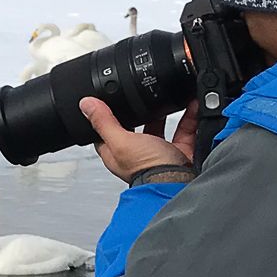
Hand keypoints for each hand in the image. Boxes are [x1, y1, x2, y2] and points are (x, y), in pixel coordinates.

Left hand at [80, 98, 200, 182]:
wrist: (179, 182)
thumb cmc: (147, 169)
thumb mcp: (121, 141)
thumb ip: (104, 122)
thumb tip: (86, 104)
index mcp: (116, 153)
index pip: (104, 131)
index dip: (104, 116)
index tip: (107, 100)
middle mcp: (136, 154)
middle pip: (134, 127)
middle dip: (138, 111)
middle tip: (140, 94)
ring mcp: (158, 153)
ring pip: (159, 127)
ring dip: (163, 113)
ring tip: (166, 96)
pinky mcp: (179, 152)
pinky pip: (183, 130)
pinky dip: (188, 117)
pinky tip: (189, 104)